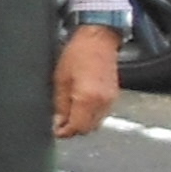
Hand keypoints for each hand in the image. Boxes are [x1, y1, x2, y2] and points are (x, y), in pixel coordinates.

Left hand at [55, 23, 123, 138]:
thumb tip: (57, 122)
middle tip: (60, 124)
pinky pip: (102, 114)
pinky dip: (91, 115)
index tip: (56, 131)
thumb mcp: (60, 79)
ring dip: (83, 123)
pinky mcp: (114, 96)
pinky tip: (81, 106)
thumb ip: (60, 104)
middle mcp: (102, 102)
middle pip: (88, 129)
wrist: (98, 39)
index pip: (77, 127)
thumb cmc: (78, 53)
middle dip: (74, 129)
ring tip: (69, 115)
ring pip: (96, 123)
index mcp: (88, 98)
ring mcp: (111, 100)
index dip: (65, 132)